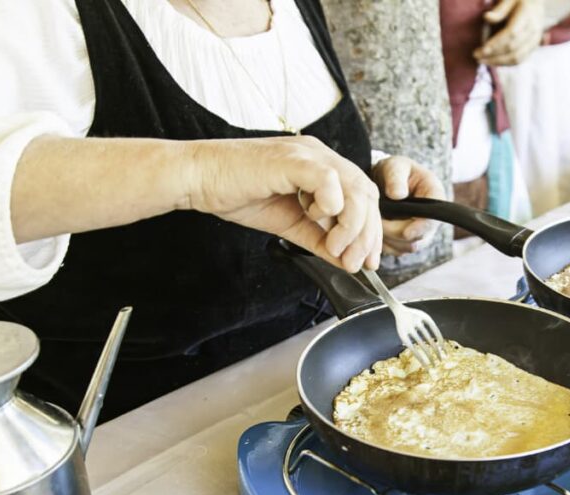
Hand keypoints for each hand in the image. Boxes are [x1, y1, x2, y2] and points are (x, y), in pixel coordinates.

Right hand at [186, 136, 381, 271]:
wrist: (199, 179)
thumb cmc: (237, 194)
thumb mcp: (290, 225)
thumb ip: (320, 239)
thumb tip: (345, 261)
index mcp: (322, 167)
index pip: (364, 197)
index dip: (371, 231)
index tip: (368, 260)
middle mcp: (320, 156)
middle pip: (367, 194)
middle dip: (368, 234)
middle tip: (359, 263)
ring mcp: (308, 155)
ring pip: (355, 189)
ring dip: (352, 227)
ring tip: (337, 251)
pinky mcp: (293, 160)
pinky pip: (329, 182)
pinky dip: (331, 208)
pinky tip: (314, 219)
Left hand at [372, 156, 446, 254]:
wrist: (387, 181)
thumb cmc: (394, 170)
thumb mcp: (395, 166)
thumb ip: (396, 177)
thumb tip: (397, 195)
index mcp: (435, 196)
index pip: (433, 218)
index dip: (420, 228)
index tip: (405, 232)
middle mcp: (432, 218)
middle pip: (418, 237)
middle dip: (394, 232)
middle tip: (374, 220)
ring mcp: (422, 232)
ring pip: (407, 247)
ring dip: (388, 239)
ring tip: (374, 221)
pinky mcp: (410, 241)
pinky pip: (397, 250)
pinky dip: (384, 244)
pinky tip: (376, 229)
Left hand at [474, 0, 544, 65]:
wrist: (536, 4)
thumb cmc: (518, 0)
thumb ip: (499, 9)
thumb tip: (487, 18)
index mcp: (527, 15)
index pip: (511, 33)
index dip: (496, 43)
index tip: (482, 49)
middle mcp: (533, 29)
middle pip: (513, 48)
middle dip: (494, 55)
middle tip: (476, 56)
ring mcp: (535, 40)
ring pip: (517, 57)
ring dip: (498, 62)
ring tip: (482, 61)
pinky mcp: (533, 47)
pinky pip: (519, 60)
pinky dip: (505, 63)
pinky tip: (493, 61)